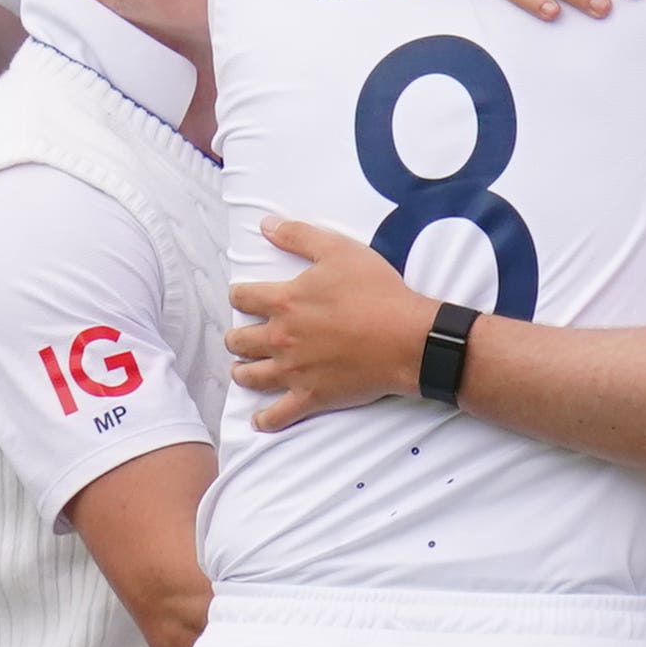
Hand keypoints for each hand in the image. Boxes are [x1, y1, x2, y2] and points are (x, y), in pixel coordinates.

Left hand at [227, 214, 439, 428]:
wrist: (407, 338)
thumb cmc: (377, 292)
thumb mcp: (339, 250)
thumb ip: (299, 236)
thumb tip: (266, 225)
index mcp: (284, 301)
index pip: (242, 297)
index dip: (240, 295)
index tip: (245, 298)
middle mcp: (281, 338)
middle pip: (239, 340)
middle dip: (238, 337)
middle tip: (244, 337)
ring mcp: (294, 371)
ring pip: (251, 376)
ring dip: (243, 372)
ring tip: (244, 370)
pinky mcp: (311, 397)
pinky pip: (278, 415)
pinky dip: (265, 420)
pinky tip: (259, 421)